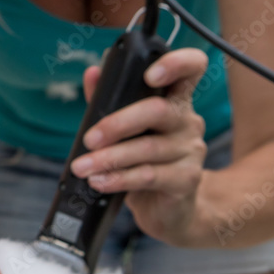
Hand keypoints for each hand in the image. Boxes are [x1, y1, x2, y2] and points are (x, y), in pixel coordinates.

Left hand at [70, 48, 209, 246]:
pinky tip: (99, 181)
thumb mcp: (126, 131)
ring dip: (109, 158)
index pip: (191, 69)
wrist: (169, 209)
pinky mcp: (186, 179)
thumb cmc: (144, 162)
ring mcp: (191, 151)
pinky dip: (118, 178)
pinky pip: (148, 176)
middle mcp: (188, 121)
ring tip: (82, 167)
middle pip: (158, 111)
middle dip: (117, 124)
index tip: (149, 74)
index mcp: (175, 101)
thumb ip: (108, 101)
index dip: (176, 64)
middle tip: (89, 139)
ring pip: (147, 148)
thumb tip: (91, 73)